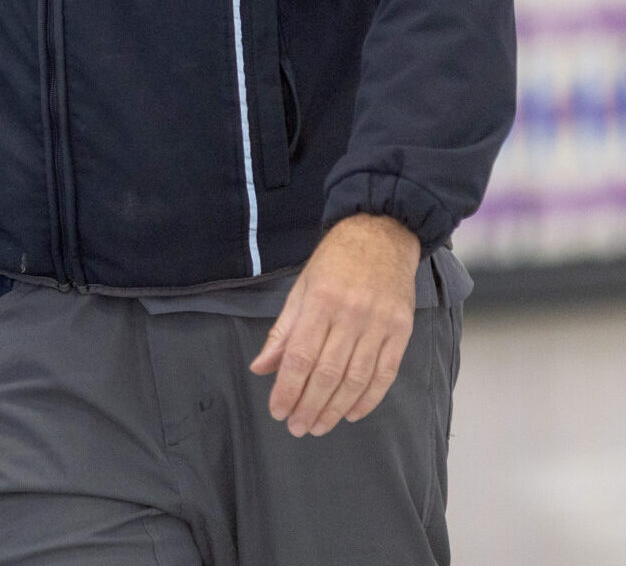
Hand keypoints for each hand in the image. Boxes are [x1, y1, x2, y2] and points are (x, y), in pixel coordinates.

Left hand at [250, 214, 419, 436]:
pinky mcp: (402, 331)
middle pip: (327, 373)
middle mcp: (350, 316)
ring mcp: (379, 325)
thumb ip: (283, 332)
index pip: (300, 356)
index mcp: (319, 302)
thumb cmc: (334, 262)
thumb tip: (261, 368)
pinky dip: (369, 398)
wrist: (382, 235)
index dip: (288, 389)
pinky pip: (385, 374)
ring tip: (319, 426)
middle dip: (309, 406)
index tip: (277, 411)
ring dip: (336, 409)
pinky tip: (352, 413)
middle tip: (296, 427)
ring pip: (356, 379)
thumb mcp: (300, 288)